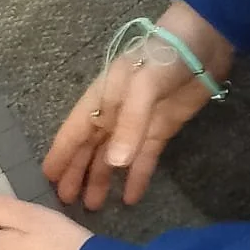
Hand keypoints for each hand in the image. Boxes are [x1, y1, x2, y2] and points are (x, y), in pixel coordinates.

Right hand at [43, 1, 234, 210]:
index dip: (61, 154)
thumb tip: (114, 164)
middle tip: (65, 203)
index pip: (74, 131)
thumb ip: (129, 124)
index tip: (46, 179)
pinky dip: (136, 177)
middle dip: (77, 173)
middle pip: (90, 148)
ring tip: (92, 207)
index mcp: (101, 97)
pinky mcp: (161, 129)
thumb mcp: (142, 86)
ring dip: (102, 179)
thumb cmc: (162, 57)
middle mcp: (114, 113)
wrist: (203, 43)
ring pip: (114, 157)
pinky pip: (144, 158)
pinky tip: (129, 198)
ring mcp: (138, 123)